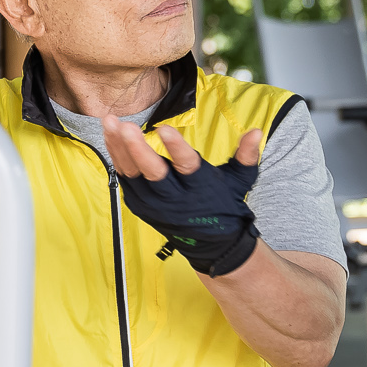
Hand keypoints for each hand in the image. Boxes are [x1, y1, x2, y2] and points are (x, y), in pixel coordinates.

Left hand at [105, 121, 264, 275]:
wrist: (211, 244)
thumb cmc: (224, 205)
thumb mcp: (240, 181)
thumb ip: (246, 156)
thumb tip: (257, 131)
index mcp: (200, 189)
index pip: (187, 167)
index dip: (176, 147)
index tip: (163, 128)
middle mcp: (175, 199)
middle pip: (153, 174)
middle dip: (137, 149)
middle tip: (126, 126)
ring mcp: (154, 203)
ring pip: (132, 174)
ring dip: (119, 147)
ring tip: (110, 122)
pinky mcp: (139, 204)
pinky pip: (124, 177)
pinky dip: (116, 156)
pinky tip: (110, 135)